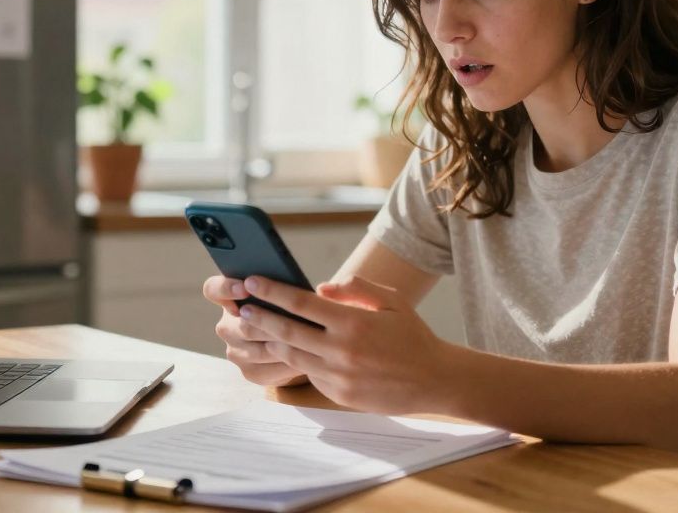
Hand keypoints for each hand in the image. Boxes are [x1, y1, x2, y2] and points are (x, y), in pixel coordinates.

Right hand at [202, 276, 307, 386]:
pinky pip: (267, 369)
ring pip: (257, 349)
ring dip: (282, 345)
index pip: (214, 289)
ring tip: (308, 341)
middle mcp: (227, 325)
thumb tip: (324, 290)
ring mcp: (235, 351)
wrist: (303, 344)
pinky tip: (307, 359)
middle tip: (293, 320)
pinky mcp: (249, 372)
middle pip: (242, 325)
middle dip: (269, 323)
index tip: (246, 286)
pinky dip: (287, 364)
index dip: (226, 287)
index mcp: (230, 298)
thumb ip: (300, 287)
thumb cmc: (297, 309)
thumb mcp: (294, 292)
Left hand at [237, 275, 450, 414]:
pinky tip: (291, 349)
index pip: (301, 303)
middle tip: (242, 307)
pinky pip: (310, 375)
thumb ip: (355, 288)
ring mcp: (339, 376)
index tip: (252, 281)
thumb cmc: (412, 335)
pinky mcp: (339, 395)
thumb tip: (321, 288)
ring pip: (292, 356)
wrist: (435, 380)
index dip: (272, 291)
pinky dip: (298, 361)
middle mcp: (342, 351)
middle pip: (287, 331)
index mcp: (353, 322)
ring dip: (273, 341)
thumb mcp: (391, 301)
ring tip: (259, 329)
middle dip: (260, 317)